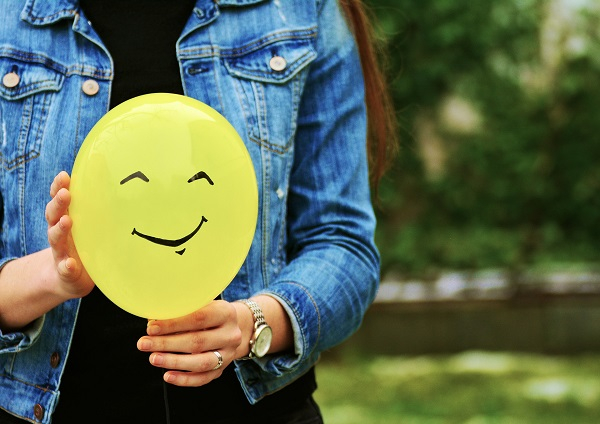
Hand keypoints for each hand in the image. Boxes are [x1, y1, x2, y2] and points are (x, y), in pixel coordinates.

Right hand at [45, 171, 93, 298]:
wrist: (68, 277)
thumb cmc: (83, 244)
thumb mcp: (88, 224)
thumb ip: (96, 206)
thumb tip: (118, 179)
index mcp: (66, 217)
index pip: (58, 199)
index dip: (59, 187)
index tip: (64, 175)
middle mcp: (60, 232)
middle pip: (54, 215)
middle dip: (58, 203)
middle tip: (66, 194)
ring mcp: (61, 251)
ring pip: (55, 238)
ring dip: (60, 229)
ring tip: (66, 221)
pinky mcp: (66, 270)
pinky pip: (65, 268)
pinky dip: (67, 265)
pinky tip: (70, 264)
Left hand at [137, 300, 247, 386]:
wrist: (236, 327)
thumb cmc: (211, 313)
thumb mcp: (203, 304)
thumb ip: (183, 309)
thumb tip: (153, 319)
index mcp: (226, 313)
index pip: (199, 318)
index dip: (174, 323)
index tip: (151, 327)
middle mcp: (230, 334)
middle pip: (197, 342)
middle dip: (167, 343)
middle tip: (144, 343)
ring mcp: (228, 354)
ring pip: (201, 362)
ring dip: (174, 362)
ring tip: (153, 358)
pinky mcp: (222, 369)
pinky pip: (203, 379)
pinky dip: (184, 379)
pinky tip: (167, 376)